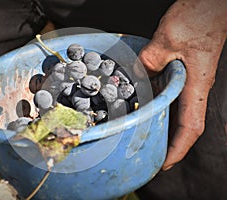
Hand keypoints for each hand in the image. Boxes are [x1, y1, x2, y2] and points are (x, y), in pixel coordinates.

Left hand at [139, 0, 226, 169]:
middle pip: (184, 125)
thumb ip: (148, 63)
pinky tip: (145, 105)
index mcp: (196, 84)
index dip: (178, 148)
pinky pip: (171, 95)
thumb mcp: (166, 41)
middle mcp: (195, 86)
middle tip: (150, 155)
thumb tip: (132, 79)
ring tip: (146, 138)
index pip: (190, 127)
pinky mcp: (183, 71)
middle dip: (170, 144)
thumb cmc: (199, 17)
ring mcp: (190, 80)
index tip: (165, 163)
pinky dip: (159, 105)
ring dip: (164, 127)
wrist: (211, 4)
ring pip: (177, 111)